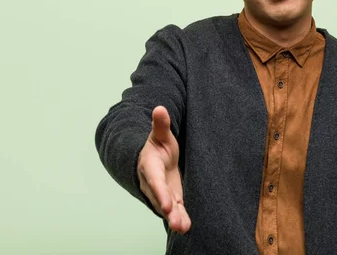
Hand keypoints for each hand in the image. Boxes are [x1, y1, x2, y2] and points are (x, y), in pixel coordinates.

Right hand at [137, 106, 191, 233]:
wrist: (154, 158)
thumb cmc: (158, 146)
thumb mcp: (160, 134)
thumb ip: (161, 124)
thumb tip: (160, 108)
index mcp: (150, 166)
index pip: (154, 180)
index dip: (160, 192)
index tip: (166, 203)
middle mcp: (153, 183)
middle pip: (159, 198)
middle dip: (167, 210)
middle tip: (175, 221)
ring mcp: (162, 192)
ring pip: (167, 208)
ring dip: (174, 218)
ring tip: (182, 228)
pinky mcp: (171, 198)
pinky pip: (175, 210)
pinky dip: (180, 218)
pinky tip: (186, 227)